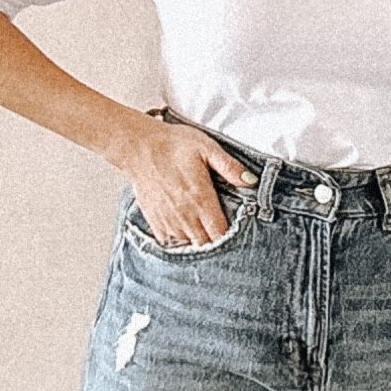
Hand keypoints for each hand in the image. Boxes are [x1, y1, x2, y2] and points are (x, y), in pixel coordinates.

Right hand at [121, 116, 255, 244]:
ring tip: (205, 236)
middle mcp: (185, 215)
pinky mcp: (155, 220)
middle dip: (216, 244)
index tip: (236, 234)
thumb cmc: (173, 145)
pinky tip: (186, 234)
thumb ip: (230, 167)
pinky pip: (170, 243)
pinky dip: (180, 243)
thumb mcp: (207, 148)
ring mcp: (168, 220)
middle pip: (206, 244)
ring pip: (189, 245)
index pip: (220, 233)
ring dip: (198, 244)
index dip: (231, 238)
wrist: (139, 146)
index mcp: (201, 199)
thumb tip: (251, 181)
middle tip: (222, 236)